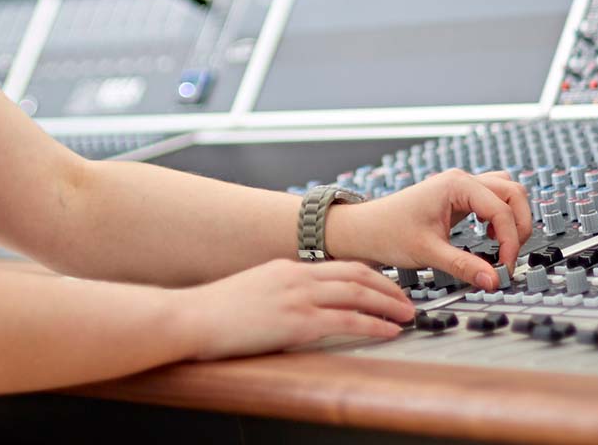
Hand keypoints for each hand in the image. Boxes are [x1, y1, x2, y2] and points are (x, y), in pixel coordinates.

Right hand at [171, 259, 414, 360]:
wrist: (190, 318)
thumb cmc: (212, 312)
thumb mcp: (253, 291)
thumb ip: (279, 292)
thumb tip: (297, 307)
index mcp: (286, 267)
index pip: (339, 266)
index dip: (369, 276)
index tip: (386, 286)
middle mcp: (296, 276)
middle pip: (356, 274)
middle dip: (388, 286)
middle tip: (407, 300)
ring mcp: (297, 297)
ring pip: (357, 293)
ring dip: (388, 304)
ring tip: (407, 315)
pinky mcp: (296, 322)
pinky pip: (346, 320)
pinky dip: (373, 324)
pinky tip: (388, 330)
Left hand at [325, 169, 532, 290]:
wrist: (365, 229)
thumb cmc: (387, 232)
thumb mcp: (428, 252)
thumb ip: (463, 266)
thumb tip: (493, 280)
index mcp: (456, 185)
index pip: (501, 209)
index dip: (510, 241)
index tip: (503, 267)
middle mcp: (461, 180)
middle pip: (513, 192)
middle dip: (519, 225)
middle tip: (510, 255)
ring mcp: (460, 186)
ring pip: (506, 191)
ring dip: (512, 217)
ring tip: (504, 245)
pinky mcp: (458, 197)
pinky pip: (492, 198)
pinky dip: (500, 216)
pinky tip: (489, 237)